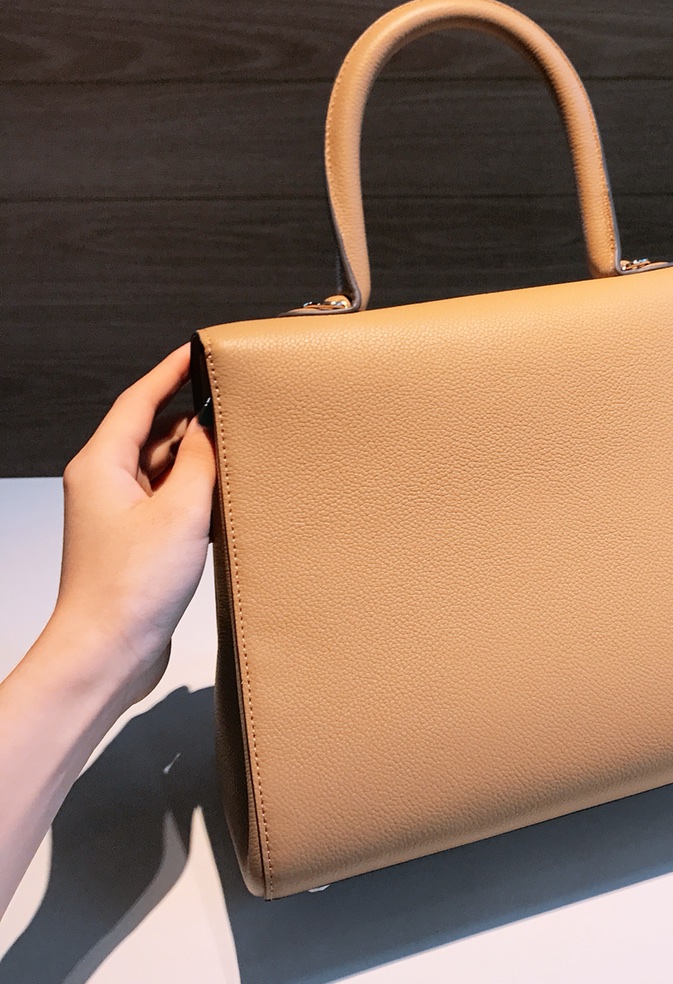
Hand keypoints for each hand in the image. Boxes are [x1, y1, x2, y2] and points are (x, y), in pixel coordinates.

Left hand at [50, 346, 216, 707]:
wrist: (106, 653)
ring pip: (165, 468)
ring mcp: (120, 514)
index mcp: (101, 465)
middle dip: (195, 419)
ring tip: (239, 452)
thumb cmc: (129, 589)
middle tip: (237, 406)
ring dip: (199, 461)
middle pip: (154, 432)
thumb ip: (202, 462)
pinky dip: (197, 493)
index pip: (139, 400)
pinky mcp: (137, 541)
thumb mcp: (180, 512)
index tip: (200, 351)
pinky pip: (171, 499)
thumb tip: (215, 426)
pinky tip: (227, 498)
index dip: (170, 372)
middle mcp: (105, 484)